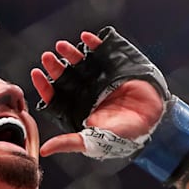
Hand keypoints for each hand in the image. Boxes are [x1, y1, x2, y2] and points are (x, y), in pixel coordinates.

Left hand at [31, 31, 163, 157]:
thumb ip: (69, 142)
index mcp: (75, 107)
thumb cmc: (121, 136)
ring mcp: (98, 76)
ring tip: (61, 46)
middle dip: (54, 66)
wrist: (151, 121)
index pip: (55, 95)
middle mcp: (84, 90)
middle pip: (64, 76)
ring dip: (69, 53)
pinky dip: (93, 43)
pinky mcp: (114, 65)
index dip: (44, 85)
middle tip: (47, 57)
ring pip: (79, 61)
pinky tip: (86, 37)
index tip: (36, 74)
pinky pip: (101, 51)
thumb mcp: (94, 141)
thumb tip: (43, 151)